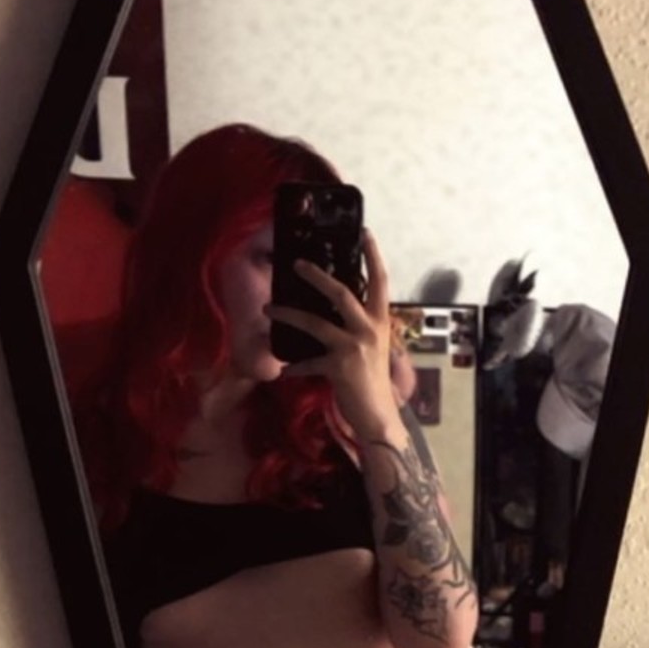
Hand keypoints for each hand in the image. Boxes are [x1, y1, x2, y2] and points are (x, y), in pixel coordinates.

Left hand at [267, 229, 400, 440]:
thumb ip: (359, 327)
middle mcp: (369, 329)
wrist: (379, 415)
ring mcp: (353, 347)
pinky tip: (284, 370)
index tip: (365, 233)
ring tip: (268, 310)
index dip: (373, 256)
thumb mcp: (373, 347)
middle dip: (316, 275)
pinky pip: (307, 362)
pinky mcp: (338, 367)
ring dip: (287, 315)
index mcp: (380, 320)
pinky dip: (294, 366)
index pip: (380, 281)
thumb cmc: (373, 379)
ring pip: (314, 322)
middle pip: (340, 292)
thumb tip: (336, 310)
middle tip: (296, 263)